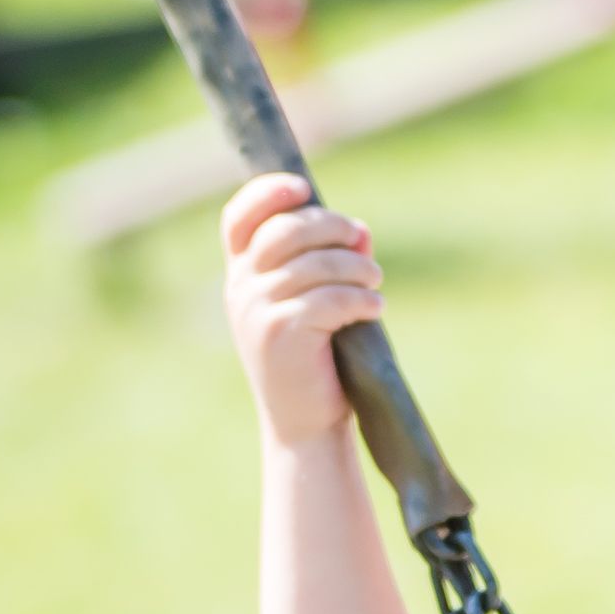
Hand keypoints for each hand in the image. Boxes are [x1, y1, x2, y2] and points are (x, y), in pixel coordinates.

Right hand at [222, 173, 382, 448]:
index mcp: (242, 274)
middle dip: (331, 227)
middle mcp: (241, 288)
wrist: (304, 425)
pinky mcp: (281, 333)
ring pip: (315, 263)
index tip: (302, 189)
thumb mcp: (317, 302)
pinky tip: (374, 308)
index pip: (240, 217)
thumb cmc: (316, 359)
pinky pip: (330, 298)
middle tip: (361, 245)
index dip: (267, 192)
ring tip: (375, 282)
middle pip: (285, 229)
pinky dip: (361, 298)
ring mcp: (256, 310)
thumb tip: (360, 230)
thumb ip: (332, 260)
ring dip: (356, 268)